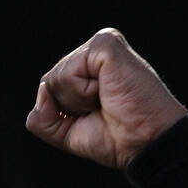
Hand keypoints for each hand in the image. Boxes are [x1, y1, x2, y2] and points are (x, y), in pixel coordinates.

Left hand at [25, 27, 187, 169]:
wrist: (145, 143)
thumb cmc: (116, 138)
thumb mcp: (68, 133)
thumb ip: (43, 117)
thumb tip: (41, 91)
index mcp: (87, 67)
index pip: (50, 88)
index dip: (65, 113)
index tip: (97, 117)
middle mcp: (93, 51)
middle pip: (49, 82)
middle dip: (69, 107)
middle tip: (103, 110)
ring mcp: (100, 45)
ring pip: (55, 78)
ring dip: (78, 101)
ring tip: (107, 101)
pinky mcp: (105, 44)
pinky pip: (68, 74)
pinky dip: (83, 93)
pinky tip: (107, 92)